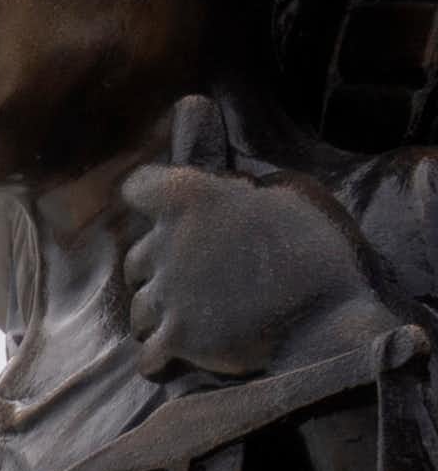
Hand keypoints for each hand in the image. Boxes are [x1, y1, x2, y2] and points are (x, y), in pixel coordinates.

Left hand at [121, 96, 401, 380]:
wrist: (331, 320)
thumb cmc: (316, 249)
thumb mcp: (283, 191)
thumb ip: (226, 162)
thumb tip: (190, 115)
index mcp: (191, 197)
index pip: (139, 187)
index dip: (153, 196)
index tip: (167, 206)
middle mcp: (167, 244)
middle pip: (139, 256)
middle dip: (164, 265)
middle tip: (207, 274)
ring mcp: (166, 295)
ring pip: (140, 305)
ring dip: (163, 311)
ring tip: (204, 314)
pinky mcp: (174, 341)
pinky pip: (146, 353)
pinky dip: (161, 355)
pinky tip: (181, 351)